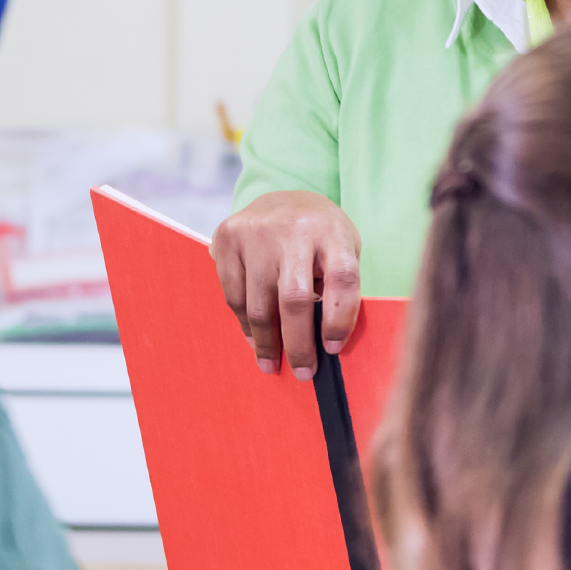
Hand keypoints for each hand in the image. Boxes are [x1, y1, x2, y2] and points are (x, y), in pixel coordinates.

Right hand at [212, 190, 363, 376]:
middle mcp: (295, 228)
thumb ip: (338, 287)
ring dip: (266, 342)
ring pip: (259, 304)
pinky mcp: (228, 236)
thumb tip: (326, 344)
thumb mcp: (343, 249)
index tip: (333, 349)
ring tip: (271, 362)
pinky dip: (244, 323)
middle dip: (298, 344)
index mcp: (333, 231)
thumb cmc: (320, 236)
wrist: (283, 197)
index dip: (339, 319)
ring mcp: (257, 231)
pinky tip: (254, 337)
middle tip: (303, 372)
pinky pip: (233, 295)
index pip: (342, 279)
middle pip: (294, 299)